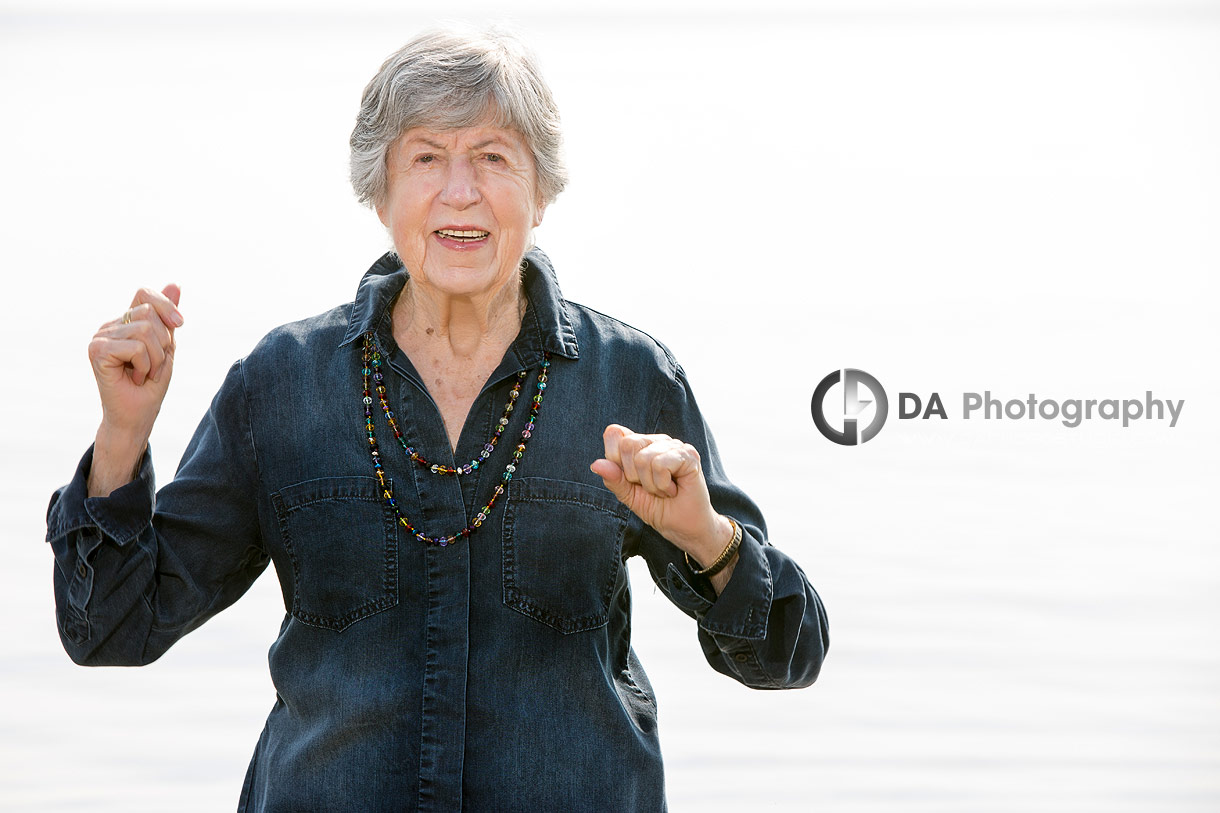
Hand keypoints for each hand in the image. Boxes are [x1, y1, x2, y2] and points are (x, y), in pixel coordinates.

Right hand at [86, 285, 182, 496]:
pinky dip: (144, 366)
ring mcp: (101, 336)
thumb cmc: (150, 385)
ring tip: (145, 373)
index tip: (180, 324)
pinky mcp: (96, 350)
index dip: (165, 305)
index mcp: (126, 322)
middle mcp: (110, 325)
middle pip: (150, 313)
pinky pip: (136, 347)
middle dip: (164, 343)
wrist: (136, 415)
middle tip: (154, 365)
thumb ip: (168, 317)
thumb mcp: (166, 347)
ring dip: (156, 358)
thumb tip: (175, 283)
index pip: (144, 292)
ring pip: (146, 331)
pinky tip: (134, 378)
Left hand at [590, 424, 735, 586]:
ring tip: (664, 490)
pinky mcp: (689, 455)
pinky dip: (662, 484)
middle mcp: (656, 441)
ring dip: (651, 485)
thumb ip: (614, 479)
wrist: (684, 529)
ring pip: (644, 458)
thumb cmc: (660, 509)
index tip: (631, 479)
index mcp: (640, 446)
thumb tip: (596, 464)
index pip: (614, 434)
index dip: (615, 459)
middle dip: (634, 476)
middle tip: (650, 488)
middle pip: (627, 444)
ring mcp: (674, 445)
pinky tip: (673, 489)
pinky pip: (660, 464)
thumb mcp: (629, 496)